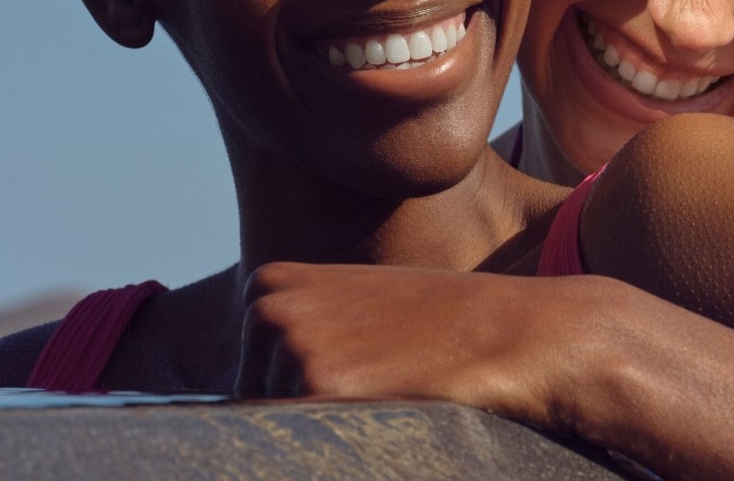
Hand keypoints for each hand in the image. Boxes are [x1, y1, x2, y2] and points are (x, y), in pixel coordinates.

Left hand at [235, 260, 620, 428]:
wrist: (505, 330)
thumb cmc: (432, 328)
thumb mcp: (349, 311)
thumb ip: (296, 338)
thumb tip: (228, 416)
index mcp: (267, 284)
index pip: (242, 381)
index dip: (290, 403)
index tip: (349, 386)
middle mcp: (266, 308)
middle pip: (249, 409)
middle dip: (300, 422)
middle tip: (375, 391)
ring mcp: (289, 342)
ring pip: (273, 432)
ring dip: (319, 436)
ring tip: (386, 395)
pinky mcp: (317, 383)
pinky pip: (298, 449)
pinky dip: (337, 450)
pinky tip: (387, 411)